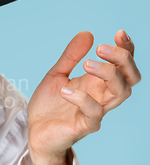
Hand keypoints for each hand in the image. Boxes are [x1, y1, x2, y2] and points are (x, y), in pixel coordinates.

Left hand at [27, 31, 140, 164]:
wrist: (34, 131)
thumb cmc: (49, 105)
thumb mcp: (56, 74)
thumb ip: (71, 56)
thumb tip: (87, 33)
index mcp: (97, 83)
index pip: (123, 65)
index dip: (127, 49)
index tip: (118, 33)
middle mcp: (101, 96)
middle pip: (130, 78)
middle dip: (122, 59)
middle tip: (101, 48)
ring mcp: (96, 111)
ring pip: (121, 93)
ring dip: (108, 73)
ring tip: (86, 64)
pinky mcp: (85, 126)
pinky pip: (94, 112)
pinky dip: (82, 98)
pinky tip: (65, 91)